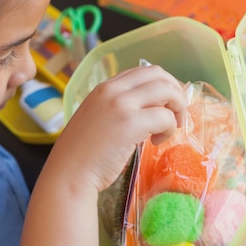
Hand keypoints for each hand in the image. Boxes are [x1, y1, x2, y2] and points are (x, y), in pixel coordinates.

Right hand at [52, 64, 187, 191]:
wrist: (69, 174)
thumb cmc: (82, 155)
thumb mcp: (98, 120)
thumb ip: (118, 110)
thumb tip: (150, 111)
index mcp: (104, 88)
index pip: (143, 71)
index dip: (162, 85)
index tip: (167, 104)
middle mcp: (112, 90)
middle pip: (158, 75)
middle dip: (175, 93)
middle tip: (176, 116)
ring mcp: (121, 104)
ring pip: (167, 91)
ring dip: (177, 109)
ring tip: (169, 129)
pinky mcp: (130, 123)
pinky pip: (165, 117)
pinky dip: (170, 129)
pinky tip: (157, 142)